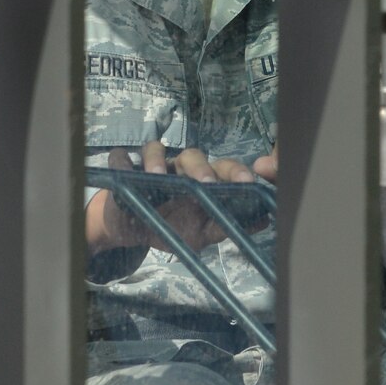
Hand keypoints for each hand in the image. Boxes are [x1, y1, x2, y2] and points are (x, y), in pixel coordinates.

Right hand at [85, 140, 264, 256]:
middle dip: (201, 167)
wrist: (132, 229)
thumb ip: (227, 226)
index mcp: (203, 179)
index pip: (224, 168)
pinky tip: (125, 170)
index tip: (248, 182)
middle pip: (194, 156)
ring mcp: (153, 165)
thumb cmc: (172, 226)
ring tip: (157, 175)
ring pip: (158, 150)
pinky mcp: (125, 168)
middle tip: (207, 183)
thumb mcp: (201, 234)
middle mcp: (181, 167)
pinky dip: (122, 161)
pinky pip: (122, 158)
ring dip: (157, 160)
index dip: (237, 172)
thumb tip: (263, 221)